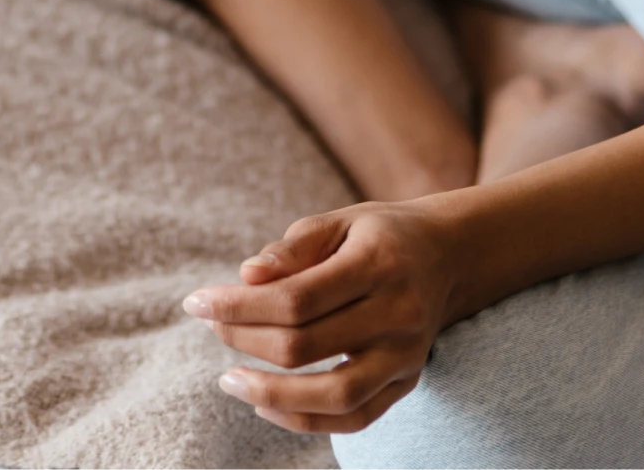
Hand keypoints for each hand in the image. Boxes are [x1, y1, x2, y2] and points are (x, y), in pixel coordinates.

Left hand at [182, 200, 465, 435]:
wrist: (446, 255)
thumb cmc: (376, 235)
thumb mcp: (337, 222)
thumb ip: (292, 248)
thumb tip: (246, 276)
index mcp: (378, 263)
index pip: (295, 298)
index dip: (237, 306)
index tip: (197, 303)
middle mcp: (399, 313)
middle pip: (306, 345)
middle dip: (244, 339)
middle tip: (213, 326)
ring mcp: (407, 355)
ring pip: (334, 395)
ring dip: (271, 394)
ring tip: (229, 380)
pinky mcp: (407, 382)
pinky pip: (354, 418)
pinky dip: (305, 420)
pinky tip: (265, 406)